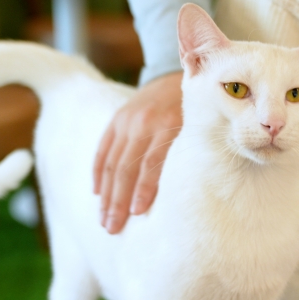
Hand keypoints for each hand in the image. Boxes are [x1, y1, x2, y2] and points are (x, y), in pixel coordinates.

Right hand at [94, 71, 182, 233]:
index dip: (143, 188)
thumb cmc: (197, 110)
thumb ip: (193, 153)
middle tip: (113, 227)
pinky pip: (103, 149)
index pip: (151, 162)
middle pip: (126, 167)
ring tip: (104, 219)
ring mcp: (126, 120)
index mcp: (167, 124)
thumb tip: (195, 194)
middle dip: (118, 200)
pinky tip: (97, 193)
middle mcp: (143, 122)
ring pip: (112, 162)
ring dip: (106, 194)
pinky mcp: (116, 119)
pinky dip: (99, 172)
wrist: (178, 73)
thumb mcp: (200, 128)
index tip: (137, 213)